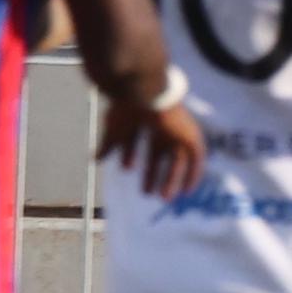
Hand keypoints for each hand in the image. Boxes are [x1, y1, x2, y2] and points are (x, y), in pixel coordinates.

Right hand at [96, 79, 209, 200]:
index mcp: (140, 121)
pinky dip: (192, 175)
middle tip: (145, 192)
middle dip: (150, 174)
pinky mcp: (191, 137)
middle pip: (156, 154)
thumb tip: (95, 160)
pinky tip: (186, 190)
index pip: (137, 141)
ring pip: (175, 160)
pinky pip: (196, 161)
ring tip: (163, 197)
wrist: (147, 94)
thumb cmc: (128, 110)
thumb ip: (108, 145)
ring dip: (170, 179)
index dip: (131, 155)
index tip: (126, 170)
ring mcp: (177, 132)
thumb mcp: (114, 129)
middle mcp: (160, 127)